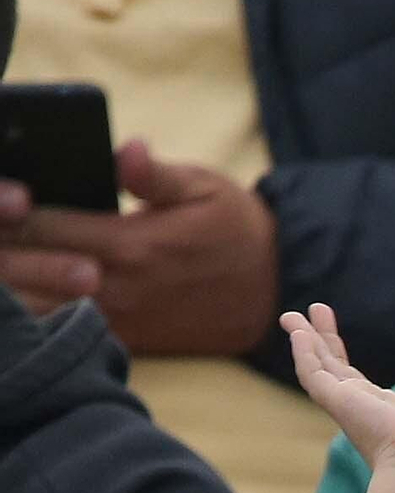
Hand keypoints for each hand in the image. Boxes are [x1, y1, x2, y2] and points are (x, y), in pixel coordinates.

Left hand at [0, 140, 277, 351]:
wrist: (271, 295)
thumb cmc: (234, 232)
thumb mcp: (205, 189)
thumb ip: (157, 175)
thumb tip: (128, 150)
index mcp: (129, 246)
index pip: (39, 224)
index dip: (3, 208)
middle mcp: (116, 289)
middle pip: (26, 272)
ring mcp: (118, 322)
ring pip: (36, 310)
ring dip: (9, 287)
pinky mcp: (125, 342)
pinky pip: (61, 331)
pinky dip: (31, 314)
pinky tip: (16, 295)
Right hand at [282, 302, 394, 492]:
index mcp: (378, 411)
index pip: (351, 376)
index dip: (337, 351)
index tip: (327, 324)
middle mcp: (357, 408)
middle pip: (330, 367)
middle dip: (316, 340)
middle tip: (302, 313)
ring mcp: (344, 405)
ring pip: (315, 368)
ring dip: (302, 340)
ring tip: (289, 316)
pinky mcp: (336, 402)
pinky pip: (312, 373)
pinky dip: (303, 352)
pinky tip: (297, 331)